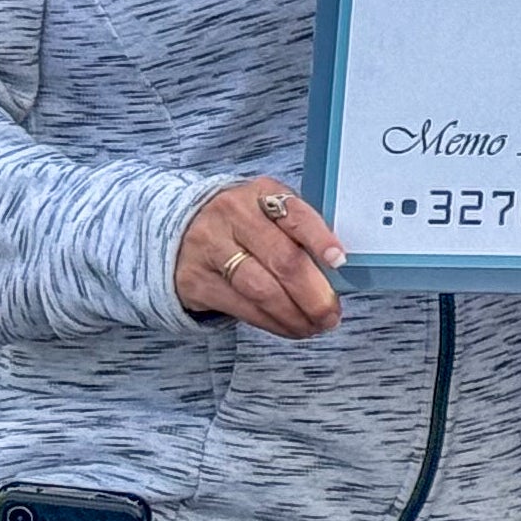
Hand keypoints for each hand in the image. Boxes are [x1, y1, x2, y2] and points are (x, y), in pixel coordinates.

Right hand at [173, 177, 346, 337]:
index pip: (296, 214)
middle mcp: (233, 215)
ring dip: (294, 314)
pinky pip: (242, 308)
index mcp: (261, 193)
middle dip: (314, 294)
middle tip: (331, 314)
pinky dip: (272, 323)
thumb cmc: (243, 224)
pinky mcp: (196, 280)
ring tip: (314, 326)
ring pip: (262, 289)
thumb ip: (299, 232)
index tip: (339, 261)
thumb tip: (337, 271)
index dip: (320, 239)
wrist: (181, 230)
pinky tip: (288, 327)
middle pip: (282, 259)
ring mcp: (210, 248)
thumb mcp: (269, 211)